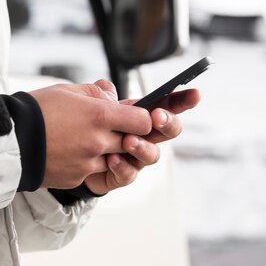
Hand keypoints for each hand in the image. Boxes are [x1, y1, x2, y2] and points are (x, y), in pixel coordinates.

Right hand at [28, 83, 151, 188]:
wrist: (7, 140)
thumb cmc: (35, 111)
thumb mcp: (67, 91)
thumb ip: (96, 93)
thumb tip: (112, 96)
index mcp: (100, 115)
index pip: (143, 121)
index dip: (142, 119)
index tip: (134, 116)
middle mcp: (99, 142)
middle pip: (132, 142)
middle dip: (126, 135)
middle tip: (110, 127)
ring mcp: (88, 163)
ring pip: (113, 159)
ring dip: (106, 151)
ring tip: (82, 138)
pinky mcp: (76, 178)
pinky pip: (92, 171)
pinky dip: (86, 162)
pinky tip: (68, 150)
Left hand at [84, 80, 200, 194]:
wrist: (70, 155)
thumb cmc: (87, 127)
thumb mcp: (92, 106)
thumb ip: (101, 95)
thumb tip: (108, 90)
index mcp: (141, 116)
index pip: (167, 105)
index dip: (183, 100)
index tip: (195, 94)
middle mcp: (145, 137)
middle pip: (169, 130)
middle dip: (167, 123)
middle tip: (157, 117)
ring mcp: (136, 158)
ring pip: (152, 155)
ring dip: (142, 146)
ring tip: (127, 140)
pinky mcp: (122, 175)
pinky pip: (129, 174)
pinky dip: (121, 165)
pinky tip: (112, 158)